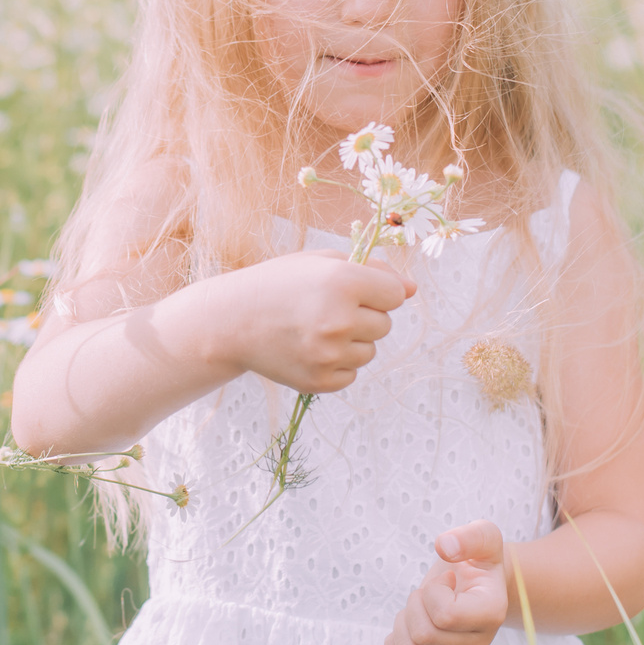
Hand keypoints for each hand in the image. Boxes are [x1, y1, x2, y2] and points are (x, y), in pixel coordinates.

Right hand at [211, 249, 415, 394]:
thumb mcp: (322, 262)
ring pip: (370, 351)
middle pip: (385, 325)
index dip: (377, 291)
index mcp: (343, 282)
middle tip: (325, 309)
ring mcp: (329, 355)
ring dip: (352, 341)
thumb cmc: (281, 283)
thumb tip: (412, 290)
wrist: (231, 321)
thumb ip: (372, 271)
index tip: (352, 289)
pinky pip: (352, 374)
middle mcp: (339, 320)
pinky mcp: (320, 382)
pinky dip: (337, 363)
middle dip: (364, 316)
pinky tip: (310, 348)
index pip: (395, 295)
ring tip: (316, 329)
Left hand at [384, 520, 507, 644]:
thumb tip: (444, 547)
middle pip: (424, 636)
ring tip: (420, 606)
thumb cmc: (478, 559)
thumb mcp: (483, 536)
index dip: (433, 592)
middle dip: (415, 603)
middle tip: (429, 591)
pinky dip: (394, 644)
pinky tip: (407, 624)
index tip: (446, 579)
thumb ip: (470, 537)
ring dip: (404, 623)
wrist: (476, 581)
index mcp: (491, 614)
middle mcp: (477, 643)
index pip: (446, 617)